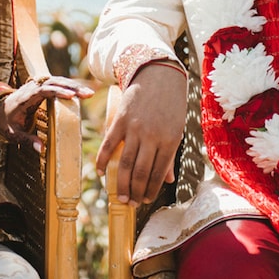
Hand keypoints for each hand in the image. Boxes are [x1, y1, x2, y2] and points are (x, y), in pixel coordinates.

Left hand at [0, 75, 93, 150]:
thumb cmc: (6, 123)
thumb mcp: (13, 134)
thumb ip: (27, 140)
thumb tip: (41, 149)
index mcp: (25, 98)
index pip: (43, 91)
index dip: (57, 92)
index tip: (71, 96)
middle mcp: (32, 88)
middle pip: (54, 82)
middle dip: (72, 87)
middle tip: (88, 94)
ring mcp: (37, 86)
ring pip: (57, 80)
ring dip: (73, 85)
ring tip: (89, 93)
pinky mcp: (42, 87)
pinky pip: (57, 84)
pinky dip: (69, 86)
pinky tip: (81, 92)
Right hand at [94, 62, 187, 204]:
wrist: (158, 74)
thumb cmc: (171, 104)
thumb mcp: (176, 129)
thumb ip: (169, 155)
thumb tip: (167, 180)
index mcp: (169, 140)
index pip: (158, 173)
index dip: (152, 190)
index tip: (146, 200)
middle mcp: (152, 136)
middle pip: (141, 172)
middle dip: (136, 192)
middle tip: (132, 204)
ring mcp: (134, 129)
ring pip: (125, 163)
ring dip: (122, 184)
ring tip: (121, 197)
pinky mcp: (120, 121)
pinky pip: (109, 145)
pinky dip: (104, 161)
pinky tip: (102, 173)